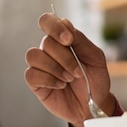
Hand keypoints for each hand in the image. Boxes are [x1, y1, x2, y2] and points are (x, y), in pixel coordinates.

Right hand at [24, 12, 113, 126]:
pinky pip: (31, 74)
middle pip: (46, 42)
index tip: (68, 40)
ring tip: (68, 79)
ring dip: (55, 68)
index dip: (55, 27)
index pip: (48, 21)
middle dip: (65, 58)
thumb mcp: (95, 58)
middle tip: (78, 72)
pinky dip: (48, 80)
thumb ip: (80, 40)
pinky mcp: (36, 82)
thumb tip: (65, 24)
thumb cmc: (95, 80)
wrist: (94, 105)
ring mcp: (41, 66)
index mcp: (63, 39)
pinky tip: (60, 86)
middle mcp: (50, 50)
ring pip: (34, 56)